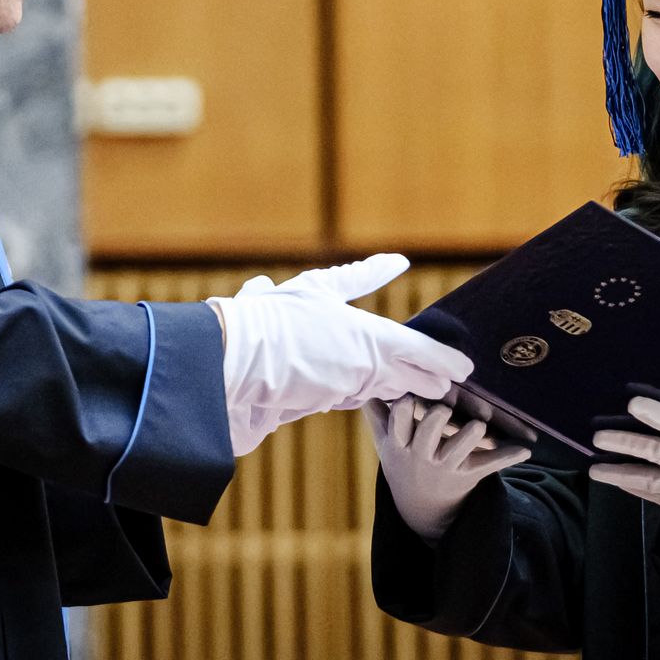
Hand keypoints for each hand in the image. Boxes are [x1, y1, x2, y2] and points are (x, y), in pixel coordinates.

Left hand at [209, 254, 472, 455]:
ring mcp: (284, 361)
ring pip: (336, 365)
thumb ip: (404, 358)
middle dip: (389, 345)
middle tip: (426, 358)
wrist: (218, 384)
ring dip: (369, 374)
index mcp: (317, 296)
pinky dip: (338, 398)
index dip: (377, 270)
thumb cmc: (292, 348)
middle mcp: (299, 324)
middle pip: (353, 332)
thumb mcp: (362, 346)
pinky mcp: (273, 399)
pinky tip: (344, 398)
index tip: (397, 261)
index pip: (356, 278)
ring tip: (401, 381)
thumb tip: (441, 374)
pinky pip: (316, 397)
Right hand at [364, 396, 531, 543]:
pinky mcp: (468, 476)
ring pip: (459, 449)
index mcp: (400, 446)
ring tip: (478, 425)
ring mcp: (446, 467)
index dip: (405, 407)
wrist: (422, 512)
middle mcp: (422, 456)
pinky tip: (526, 450)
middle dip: (437, 418)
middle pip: (428, 433)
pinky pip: (490, 465)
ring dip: (471, 435)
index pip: (399, 422)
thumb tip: (366, 387)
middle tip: (445, 408)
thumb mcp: (386, 446)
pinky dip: (508, 457)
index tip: (411, 393)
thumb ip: (378, 417)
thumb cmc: (404, 466)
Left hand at [586, 396, 659, 520]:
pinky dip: (634, 488)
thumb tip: (657, 410)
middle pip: (658, 452)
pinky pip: (655, 497)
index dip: (657, 414)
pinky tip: (617, 481)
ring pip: (650, 480)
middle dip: (626, 444)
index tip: (632, 403)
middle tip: (598, 438)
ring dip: (620, 473)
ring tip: (595, 470)